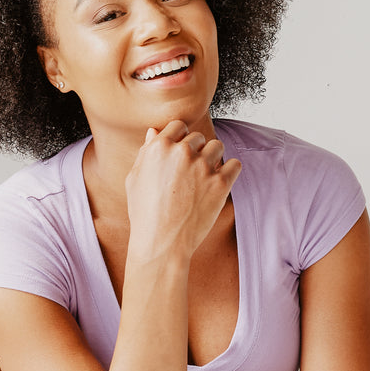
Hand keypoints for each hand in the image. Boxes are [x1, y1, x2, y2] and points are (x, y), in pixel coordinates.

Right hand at [125, 120, 240, 264]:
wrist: (161, 244)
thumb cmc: (144, 214)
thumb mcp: (134, 180)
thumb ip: (146, 153)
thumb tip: (154, 132)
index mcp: (159, 147)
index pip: (178, 126)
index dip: (180, 138)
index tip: (180, 154)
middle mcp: (182, 152)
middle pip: (198, 137)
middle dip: (196, 151)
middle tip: (190, 173)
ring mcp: (203, 167)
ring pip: (218, 146)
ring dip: (213, 158)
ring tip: (204, 178)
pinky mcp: (220, 183)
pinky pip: (235, 165)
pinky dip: (230, 171)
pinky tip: (220, 182)